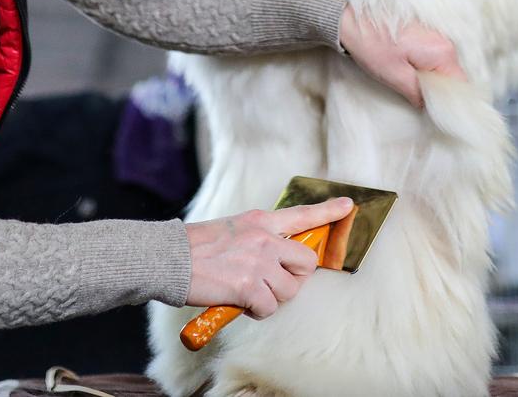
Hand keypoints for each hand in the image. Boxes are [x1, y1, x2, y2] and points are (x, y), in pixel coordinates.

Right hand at [185, 197, 354, 317]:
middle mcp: (265, 238)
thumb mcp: (233, 230)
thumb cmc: (196, 247)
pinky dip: (257, 312)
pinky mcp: (250, 287)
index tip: (348, 205)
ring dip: (272, 298)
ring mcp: (259, 262)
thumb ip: (257, 239)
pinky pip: (269, 308)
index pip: (302, 214)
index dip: (329, 211)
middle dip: (295, 278)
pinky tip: (239, 303)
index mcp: (261, 221)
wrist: (169, 258)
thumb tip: (275, 258)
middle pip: (306, 262)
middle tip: (273, 283)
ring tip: (249, 294)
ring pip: (289, 290)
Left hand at [338, 7, 466, 108]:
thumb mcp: (395, 76)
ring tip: (410, 87)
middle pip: (453, 77)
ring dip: (430, 82)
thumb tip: (430, 107)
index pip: (460, 86)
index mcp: (442, 52)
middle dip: (439, 93)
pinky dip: (425, 71)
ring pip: (442, 69)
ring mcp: (436, 36)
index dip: (450, 102)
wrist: (351, 19)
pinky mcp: (425, 36)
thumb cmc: (371, 45)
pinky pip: (433, 59)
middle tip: (420, 103)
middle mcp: (445, 41)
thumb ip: (418, 94)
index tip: (437, 113)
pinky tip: (408, 75)